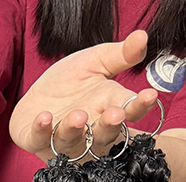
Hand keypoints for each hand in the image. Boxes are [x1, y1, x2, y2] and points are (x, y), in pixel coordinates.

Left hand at [10, 30, 159, 161]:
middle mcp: (89, 130)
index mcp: (108, 108)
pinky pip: (39, 139)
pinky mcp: (37, 141)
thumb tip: (142, 36)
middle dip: (110, 125)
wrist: (38, 96)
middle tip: (115, 115)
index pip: (129, 110)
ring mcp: (63, 139)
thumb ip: (119, 55)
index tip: (149, 95)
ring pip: (72, 140)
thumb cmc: (71, 82)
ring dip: (75, 129)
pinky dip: (41, 130)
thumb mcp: (96, 62)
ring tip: (79, 116)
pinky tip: (44, 117)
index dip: (140, 105)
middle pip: (104, 133)